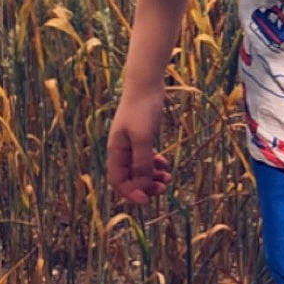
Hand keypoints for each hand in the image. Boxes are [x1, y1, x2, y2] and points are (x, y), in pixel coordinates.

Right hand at [107, 86, 172, 205]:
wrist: (146, 84)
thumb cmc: (142, 109)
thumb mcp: (143, 138)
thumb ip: (142, 163)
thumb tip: (142, 186)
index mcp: (116, 150)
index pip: (118, 181)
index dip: (130, 193)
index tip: (147, 200)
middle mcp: (121, 149)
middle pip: (129, 177)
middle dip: (145, 186)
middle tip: (163, 189)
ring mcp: (131, 143)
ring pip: (139, 169)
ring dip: (152, 176)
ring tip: (168, 178)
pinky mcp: (142, 136)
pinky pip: (146, 158)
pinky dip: (155, 164)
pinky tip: (165, 164)